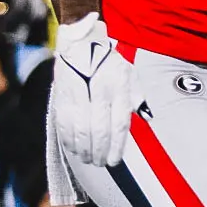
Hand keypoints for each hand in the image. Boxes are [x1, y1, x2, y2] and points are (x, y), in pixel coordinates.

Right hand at [52, 15, 136, 166]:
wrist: (80, 42)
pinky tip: (73, 149)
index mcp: (117, 86)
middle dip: (100, 151)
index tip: (115, 161)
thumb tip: (145, 116)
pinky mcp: (61, 96)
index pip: (118, 123)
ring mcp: (77, 94)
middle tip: (101, 163)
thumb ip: (135, 95)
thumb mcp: (129, 73)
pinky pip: (64, 124)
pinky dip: (68, 140)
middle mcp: (98, 91)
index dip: (116, 145)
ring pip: (79, 130)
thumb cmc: (109, 61)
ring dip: (83, 150)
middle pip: (98, 130)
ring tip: (89, 159)